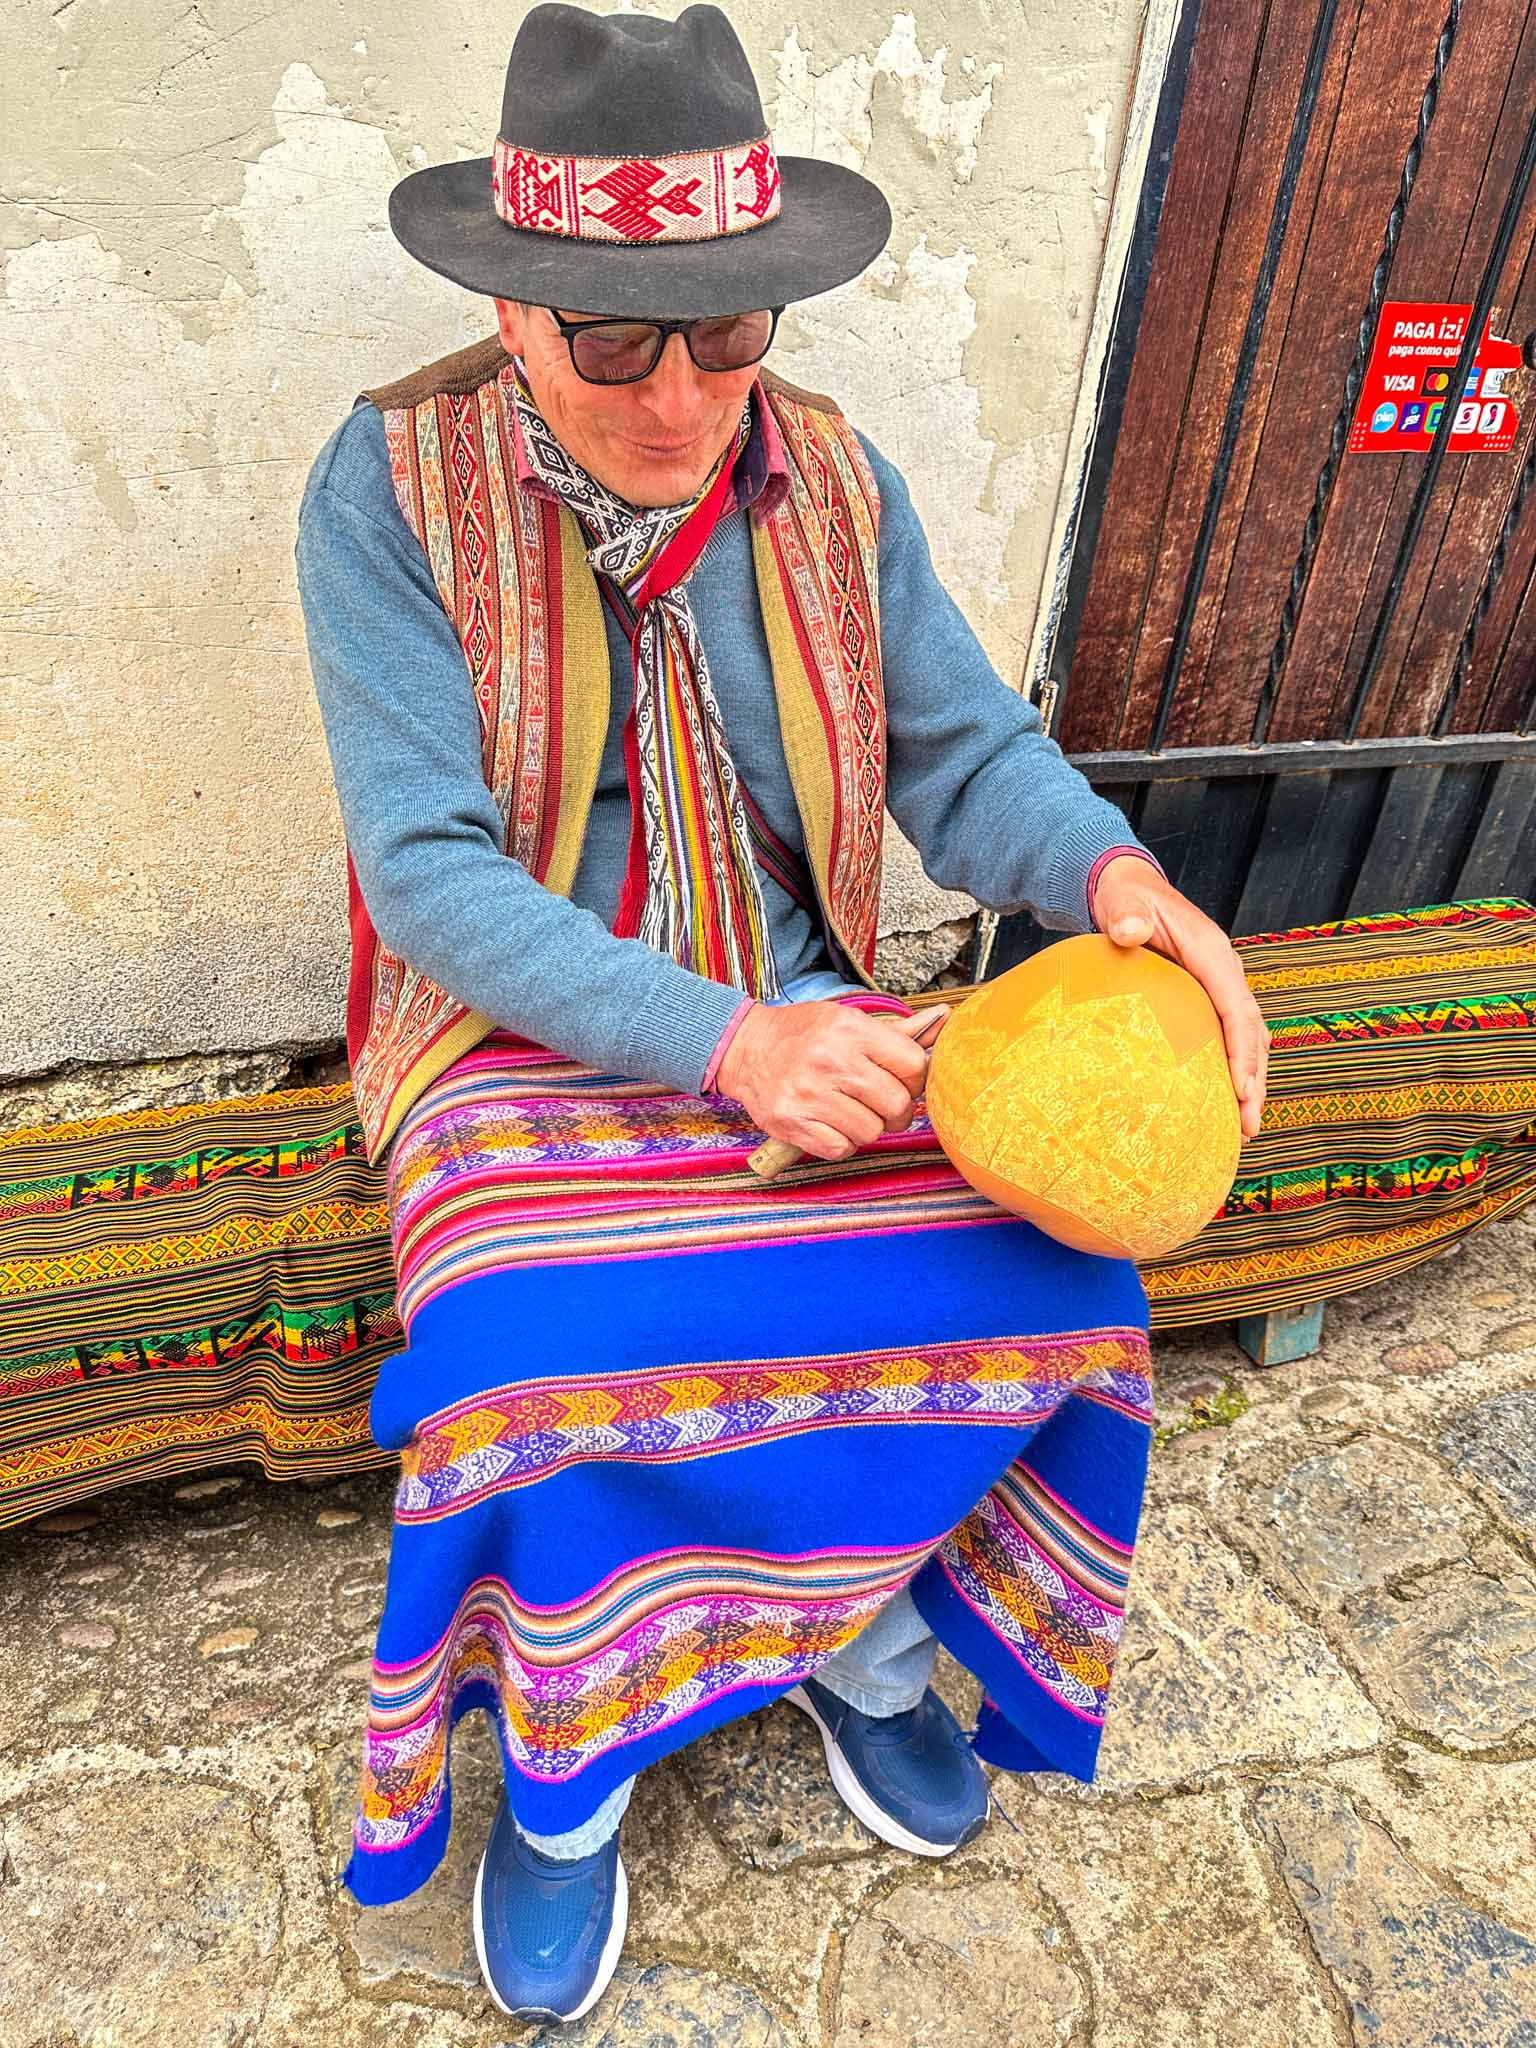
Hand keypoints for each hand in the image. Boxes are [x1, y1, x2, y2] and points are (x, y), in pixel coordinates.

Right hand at [716, 1001, 951, 1160]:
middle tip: (882, 1103)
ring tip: (851, 1110)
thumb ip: (896, 1032)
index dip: (916, 1079)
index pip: (913, 1064)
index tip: (904, 1080)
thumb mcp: (846, 1020)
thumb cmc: (803, 1034)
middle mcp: (830, 1061)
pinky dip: (842, 1141)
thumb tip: (947, 1021)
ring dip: (868, 1126)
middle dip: (896, 1110)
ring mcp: (809, 1094)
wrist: (745, 1049)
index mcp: (849, 1030)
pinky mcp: (793, 1123)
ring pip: (872, 1131)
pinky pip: (842, 1148)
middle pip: (897, 1105)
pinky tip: (830, 1122)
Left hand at [1090, 855, 1269, 1139]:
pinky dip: (1234, 1069)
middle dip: (1254, 1080)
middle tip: (1248, 1128)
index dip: (1242, 1052)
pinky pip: (1229, 1037)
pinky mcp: (1209, 998)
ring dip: (1250, 1081)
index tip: (1242, 1091)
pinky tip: (1225, 1102)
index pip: (1236, 1010)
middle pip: (1251, 1033)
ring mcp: (1220, 986)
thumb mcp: (1124, 903)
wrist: (1132, 890)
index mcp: (1212, 954)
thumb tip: (1127, 931)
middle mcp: (1226, 972)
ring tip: (1244, 1128)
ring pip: (1247, 1040)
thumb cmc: (1127, 899)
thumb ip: (1127, 917)